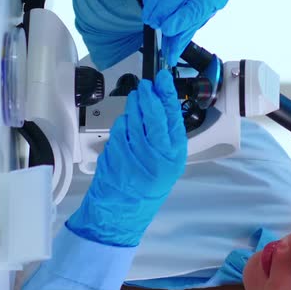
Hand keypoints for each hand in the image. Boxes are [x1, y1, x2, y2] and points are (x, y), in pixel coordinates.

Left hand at [67, 70, 186, 246]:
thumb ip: (167, 137)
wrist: (124, 211)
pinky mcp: (116, 152)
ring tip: (137, 100)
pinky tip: (127, 124)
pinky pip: (120, 128)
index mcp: (174, 154)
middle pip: (152, 113)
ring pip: (134, 117)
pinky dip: (123, 122)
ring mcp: (135, 152)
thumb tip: (162, 104)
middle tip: (146, 86)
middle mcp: (157, 153)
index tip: (163, 78)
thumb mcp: (168, 164)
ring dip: (134, 105)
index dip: (167, 93)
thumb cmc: (149, 186)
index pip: (172, 116)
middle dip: (148, 95)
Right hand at [141, 0, 234, 65]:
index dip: (183, 18)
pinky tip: (150, 5)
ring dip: (155, 3)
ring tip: (150, 19)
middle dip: (165, 10)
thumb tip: (172, 52)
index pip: (200, 4)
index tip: (168, 29)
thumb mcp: (200, 16)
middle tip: (156, 24)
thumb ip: (185, 33)